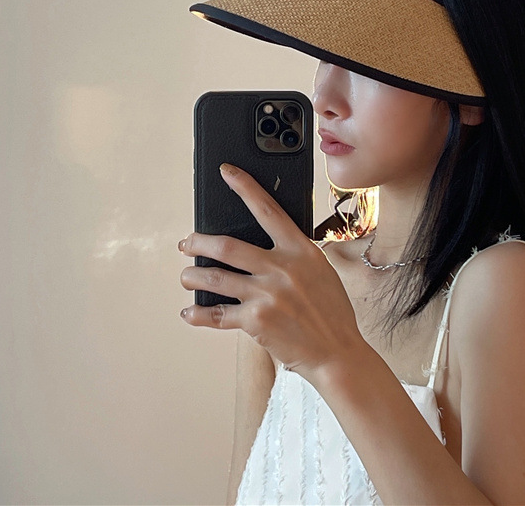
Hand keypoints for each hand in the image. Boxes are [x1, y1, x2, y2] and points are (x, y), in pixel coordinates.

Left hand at [179, 163, 365, 379]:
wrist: (337, 352)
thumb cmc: (330, 311)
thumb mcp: (320, 271)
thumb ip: (294, 254)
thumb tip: (262, 244)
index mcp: (300, 250)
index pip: (267, 210)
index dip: (245, 188)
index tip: (227, 172)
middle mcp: (282, 268)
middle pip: (227, 246)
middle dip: (199, 242)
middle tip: (187, 243)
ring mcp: (268, 294)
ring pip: (216, 278)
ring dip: (193, 276)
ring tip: (187, 276)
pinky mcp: (256, 321)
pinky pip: (217, 315)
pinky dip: (198, 314)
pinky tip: (189, 312)